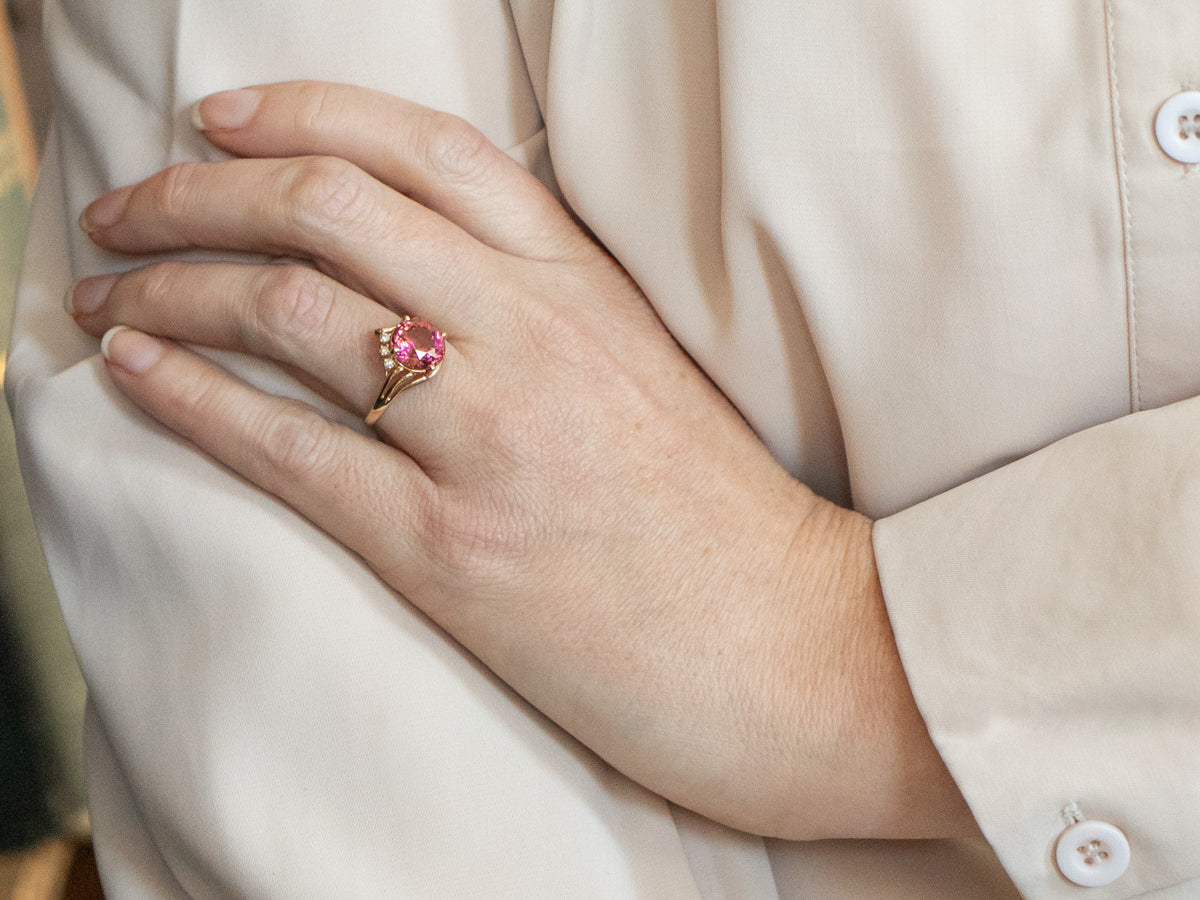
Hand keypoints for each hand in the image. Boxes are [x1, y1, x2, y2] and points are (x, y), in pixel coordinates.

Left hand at [70, 81, 969, 839]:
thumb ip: (549, 302)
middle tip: (125, 210)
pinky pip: (291, 449)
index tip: (217, 120)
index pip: (424, 150)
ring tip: (107, 296)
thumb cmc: (719, 519)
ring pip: (291, 311)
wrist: (792, 648)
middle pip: (329, 209)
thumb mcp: (644, 370)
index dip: (301, 114)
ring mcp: (489, 439)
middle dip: (196, 192)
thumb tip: (426, 267)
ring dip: (169, 287)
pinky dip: (192, 397)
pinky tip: (135, 372)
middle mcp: (531, 337)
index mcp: (584, 286)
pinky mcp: (451, 550)